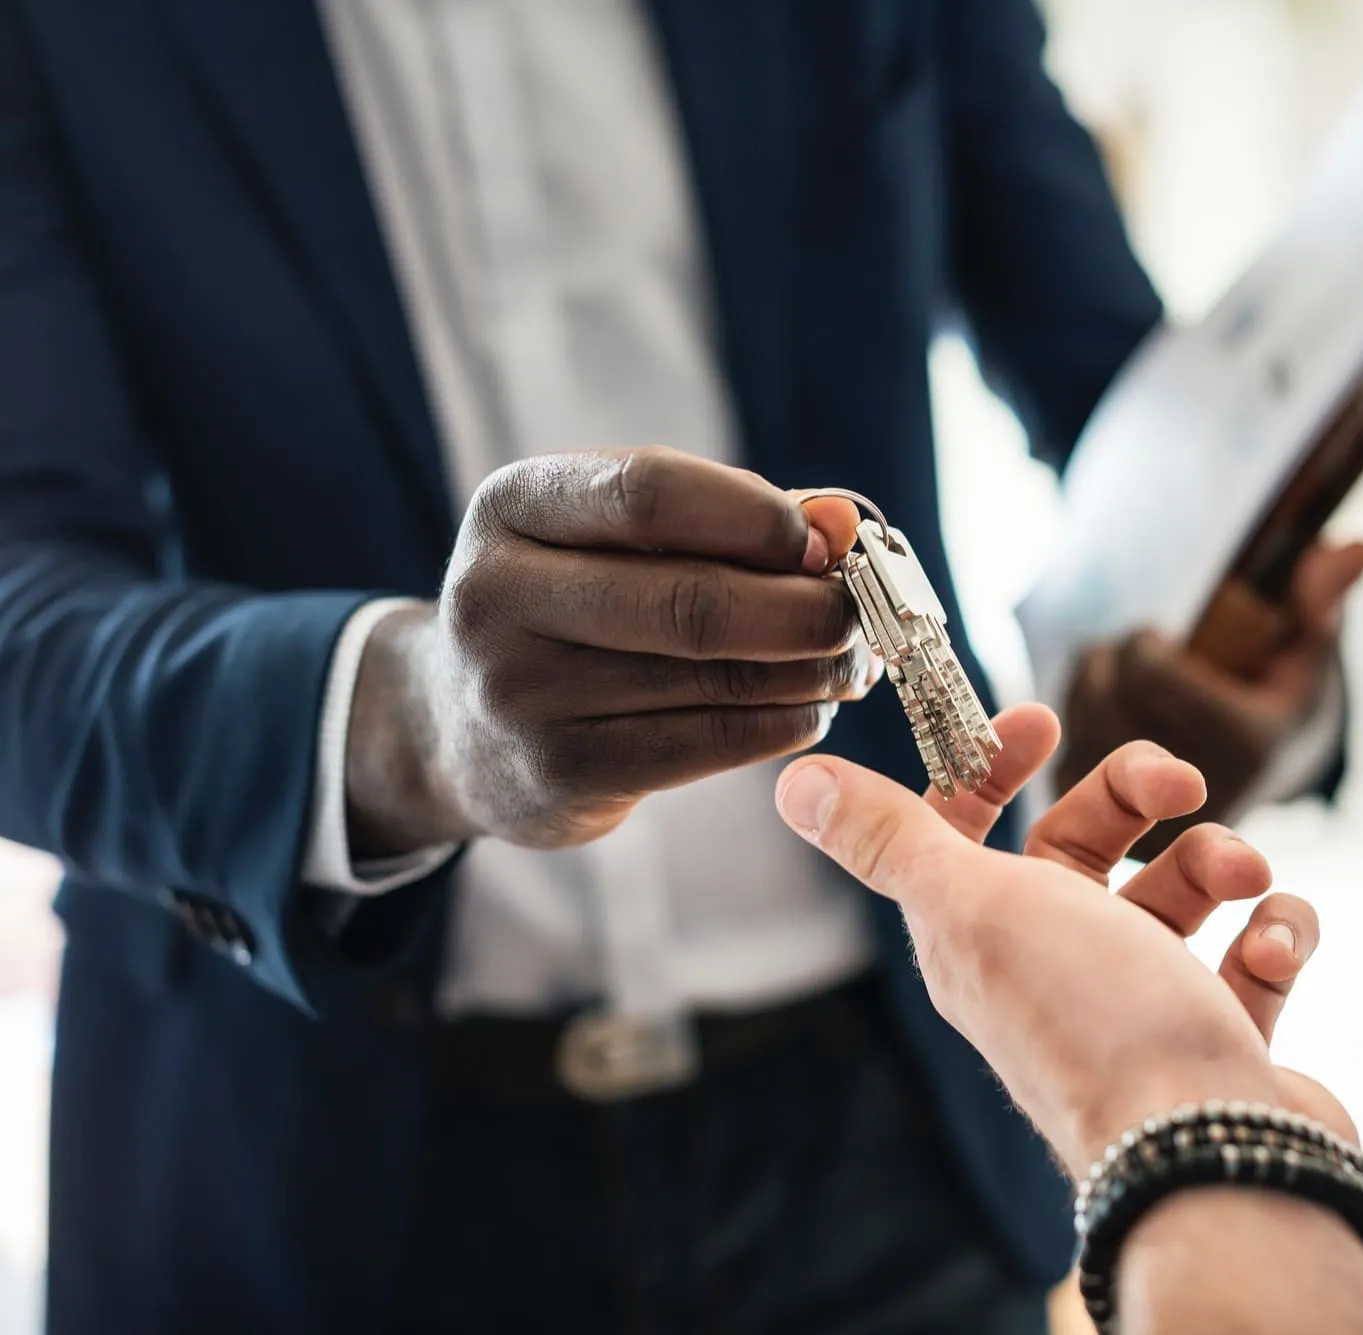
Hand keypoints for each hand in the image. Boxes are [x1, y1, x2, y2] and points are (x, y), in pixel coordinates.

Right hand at [347, 448, 873, 855]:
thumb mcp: (615, 539)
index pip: (650, 491)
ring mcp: (521, 693)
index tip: (826, 541)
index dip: (757, 517)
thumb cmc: (575, 607)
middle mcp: (497, 595)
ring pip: (711, 678)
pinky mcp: (559, 773)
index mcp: (513, 506)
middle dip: (803, 609)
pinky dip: (781, 723)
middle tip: (859, 615)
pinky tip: (809, 709)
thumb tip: (841, 522)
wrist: (460, 728)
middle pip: (691, 600)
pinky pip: (706, 744)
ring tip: (849, 661)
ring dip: (807, 670)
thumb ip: (726, 518)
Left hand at [775, 703, 1350, 1174]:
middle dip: (1136, 795)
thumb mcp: (971, 907)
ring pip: (1180, 890)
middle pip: (1085, 845)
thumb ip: (890, 839)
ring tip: (1244, 878)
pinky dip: (1275, 932)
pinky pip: (1254, 952)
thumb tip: (795, 782)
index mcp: (980, 937)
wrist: (1210, 1153)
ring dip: (1219, 860)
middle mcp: (1054, 968)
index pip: (967, 831)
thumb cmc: (1090, 1019)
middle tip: (1182, 784)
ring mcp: (1142, 1005)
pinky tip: (1273, 946)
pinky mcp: (1219, 1036)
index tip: (1043, 722)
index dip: (992, 767)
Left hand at [1059, 540, 1362, 859]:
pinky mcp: (1112, 837)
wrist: (1255, 786)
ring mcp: (1146, 820)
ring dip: (1090, 685)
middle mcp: (1197, 793)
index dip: (1143, 642)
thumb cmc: (1280, 703)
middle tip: (1138, 655)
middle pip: (1109, 693)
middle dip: (1114, 659)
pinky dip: (1072, 725)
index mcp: (1248, 746)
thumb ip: (1321, 601)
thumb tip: (1355, 547)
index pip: (1149, 672)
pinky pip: (1061, 755)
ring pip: (1077, 722)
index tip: (1160, 637)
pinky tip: (1102, 717)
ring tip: (1122, 682)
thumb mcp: (1308, 656)